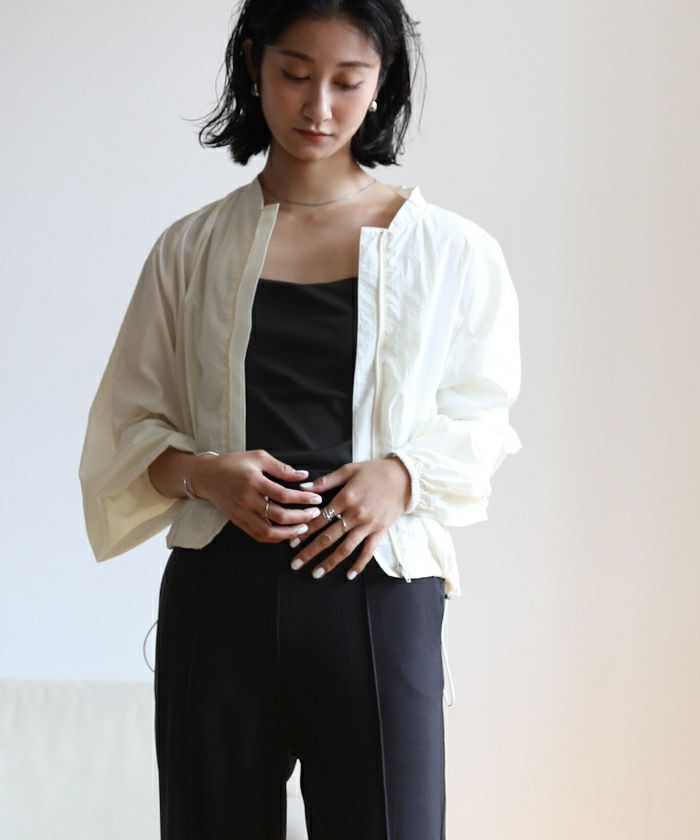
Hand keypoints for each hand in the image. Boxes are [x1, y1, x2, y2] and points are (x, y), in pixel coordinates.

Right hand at [189, 449, 324, 542]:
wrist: (207, 476)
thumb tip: (303, 476)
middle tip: (315, 514)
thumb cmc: (234, 463)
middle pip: (279, 515)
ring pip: (269, 532)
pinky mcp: (238, 522)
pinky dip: (275, 538)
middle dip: (301, 517)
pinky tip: (287, 533)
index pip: (283, 495)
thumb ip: (281, 468)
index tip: (317, 499)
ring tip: (304, 528)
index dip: (303, 499)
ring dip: (290, 532)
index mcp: (253, 481)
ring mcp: (241, 513)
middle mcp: (247, 500)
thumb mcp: (258, 457)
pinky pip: (258, 535)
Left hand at [288, 456, 410, 580]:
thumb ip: (326, 481)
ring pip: (345, 548)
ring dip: (329, 562)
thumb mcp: (349, 470)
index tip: (291, 543)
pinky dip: (359, 564)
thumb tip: (303, 488)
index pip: (319, 519)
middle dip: (310, 552)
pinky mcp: (380, 531)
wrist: (405, 477)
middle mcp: (355, 514)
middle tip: (295, 564)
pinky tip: (349, 575)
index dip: (304, 532)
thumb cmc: (374, 471)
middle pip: (328, 538)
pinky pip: (368, 551)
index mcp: (345, 498)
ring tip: (316, 573)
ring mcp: (368, 525)